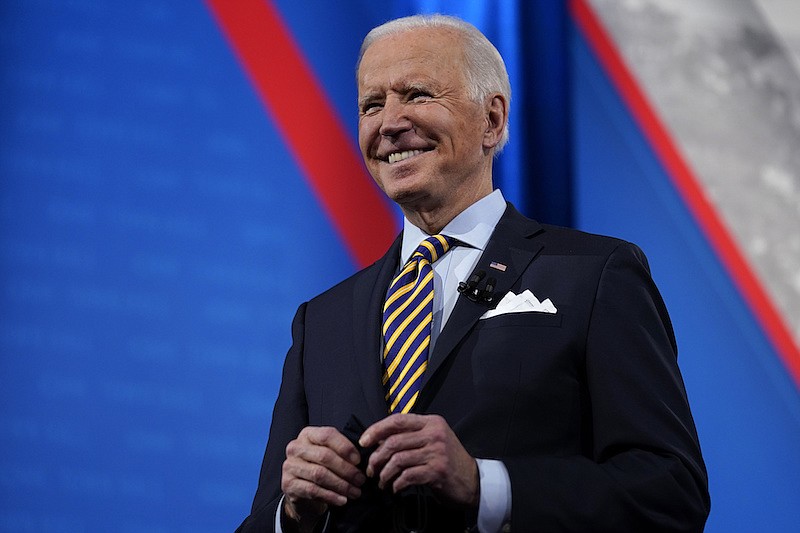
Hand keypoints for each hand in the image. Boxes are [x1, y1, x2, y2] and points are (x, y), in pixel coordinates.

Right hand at [281, 426, 365, 530]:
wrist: (302, 492)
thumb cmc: (321, 468)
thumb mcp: (330, 455)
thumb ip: (342, 451)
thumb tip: (362, 458)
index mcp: (307, 434)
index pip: (327, 435)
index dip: (345, 447)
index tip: (359, 461)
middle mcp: (295, 447)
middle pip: (324, 456)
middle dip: (346, 469)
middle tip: (361, 480)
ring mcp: (289, 466)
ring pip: (319, 474)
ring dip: (341, 485)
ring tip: (355, 492)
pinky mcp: (288, 484)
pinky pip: (313, 490)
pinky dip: (331, 496)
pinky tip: (342, 500)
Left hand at [359, 414, 478, 506]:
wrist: (472, 480)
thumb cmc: (448, 460)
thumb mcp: (433, 439)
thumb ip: (411, 435)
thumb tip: (378, 440)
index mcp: (431, 422)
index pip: (397, 420)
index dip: (377, 429)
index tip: (364, 441)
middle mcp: (434, 434)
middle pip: (394, 441)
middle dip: (376, 457)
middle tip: (370, 469)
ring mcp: (437, 452)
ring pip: (398, 460)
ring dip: (384, 473)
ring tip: (382, 481)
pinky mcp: (437, 471)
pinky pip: (407, 476)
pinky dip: (397, 483)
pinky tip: (395, 488)